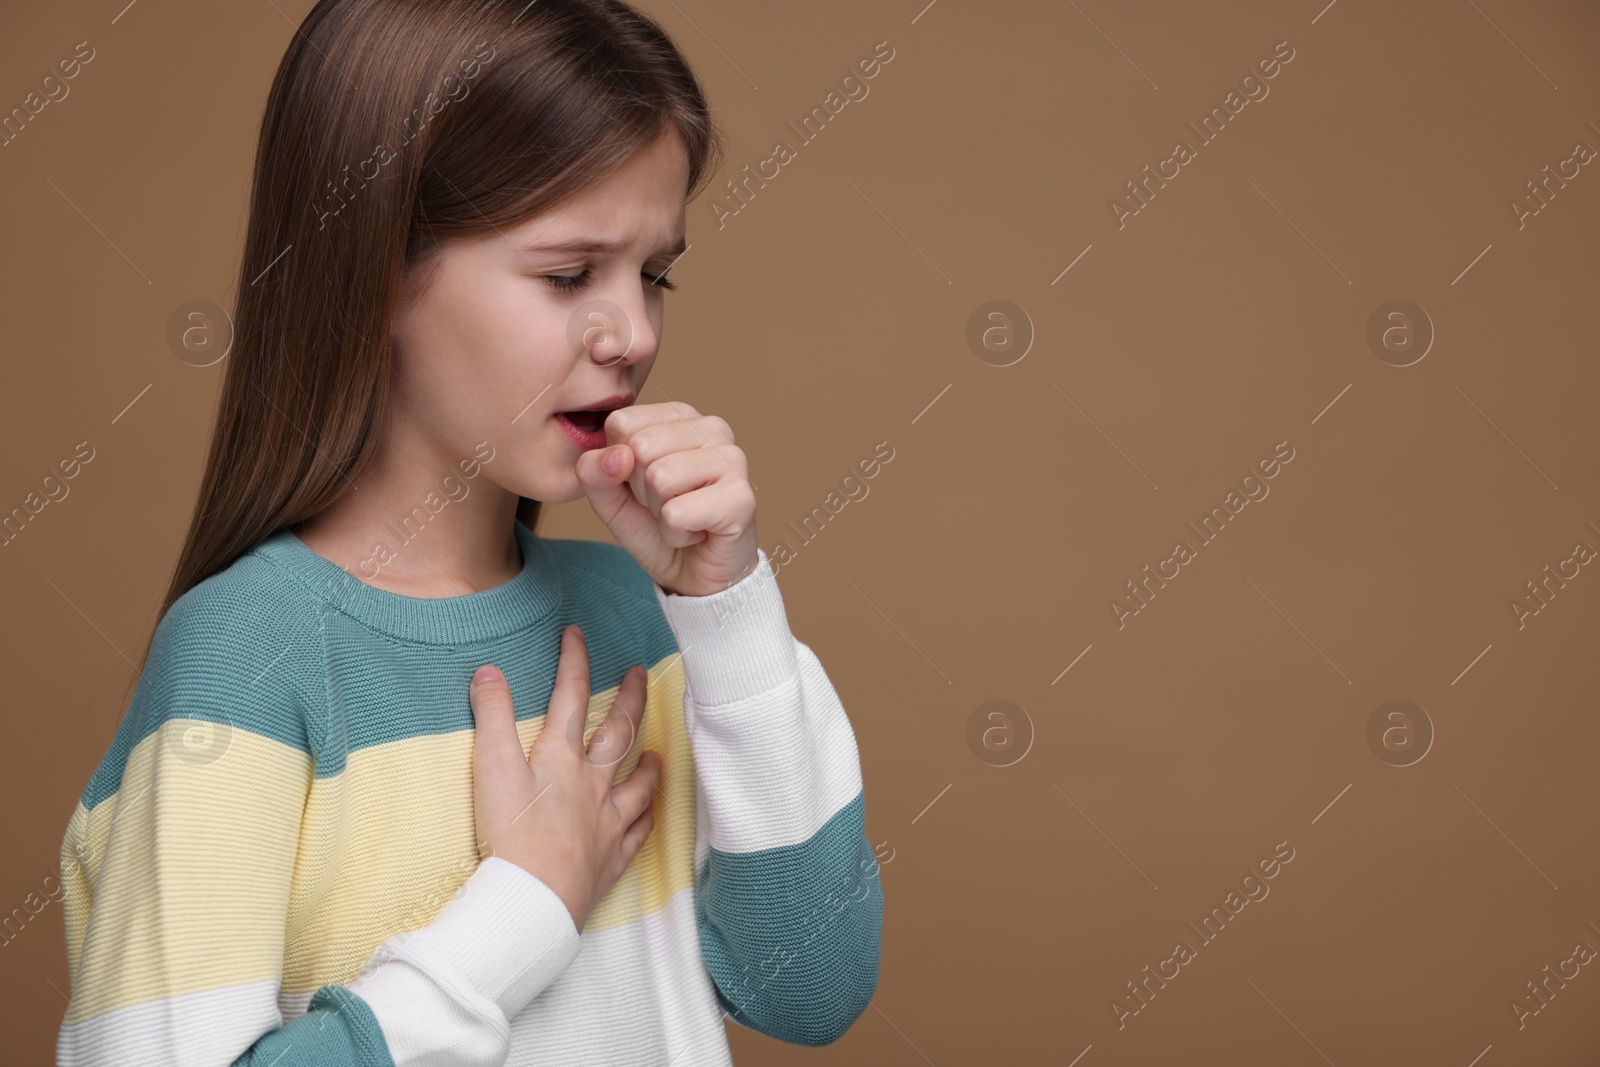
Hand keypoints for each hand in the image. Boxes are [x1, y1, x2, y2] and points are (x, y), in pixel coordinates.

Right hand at [467, 624, 661, 932]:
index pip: (570, 697)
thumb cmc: (510, 835)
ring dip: (649, 765)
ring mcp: (607, 822)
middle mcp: (593, 785)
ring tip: (658, 752)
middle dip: (630, 700)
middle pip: (618, 733)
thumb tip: (488, 672)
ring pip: (638, 785)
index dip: (573, 661)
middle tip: (639, 676)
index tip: (576, 635)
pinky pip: (637, 833)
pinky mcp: (610, 858)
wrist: (533, 899)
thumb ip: (491, 718)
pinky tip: (649, 815)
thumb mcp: (489, 769)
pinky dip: (646, 820)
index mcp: (561, 758)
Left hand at [574, 401, 759, 596]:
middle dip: (641, 490)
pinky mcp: (741, 497)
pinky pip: (677, 513)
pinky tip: (697, 532)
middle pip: (640, 448)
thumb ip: (595, 471)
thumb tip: (616, 456)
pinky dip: (676, 534)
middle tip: (667, 505)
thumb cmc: (657, 527)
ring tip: (683, 518)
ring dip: (660, 513)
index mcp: (680, 416)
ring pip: (660, 478)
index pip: (621, 422)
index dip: (620, 463)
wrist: (695, 577)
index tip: (646, 484)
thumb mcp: (610, 497)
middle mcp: (712, 428)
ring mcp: (733, 458)